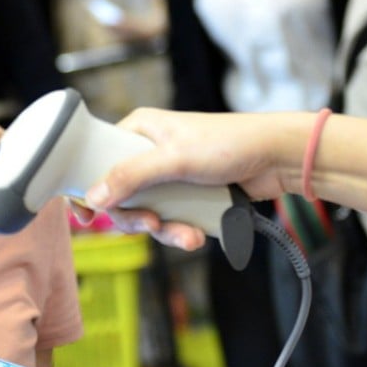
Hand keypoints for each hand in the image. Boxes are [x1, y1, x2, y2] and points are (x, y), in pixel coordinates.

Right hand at [84, 109, 299, 249]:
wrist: (277, 158)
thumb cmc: (231, 143)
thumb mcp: (175, 159)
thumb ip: (132, 176)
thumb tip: (94, 197)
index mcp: (138, 130)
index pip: (98, 160)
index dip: (91, 189)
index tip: (89, 216)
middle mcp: (149, 152)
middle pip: (120, 195)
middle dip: (136, 218)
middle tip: (151, 225)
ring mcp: (168, 176)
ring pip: (147, 213)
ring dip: (164, 231)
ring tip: (186, 236)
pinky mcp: (186, 195)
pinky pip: (170, 221)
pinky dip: (180, 232)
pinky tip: (197, 235)